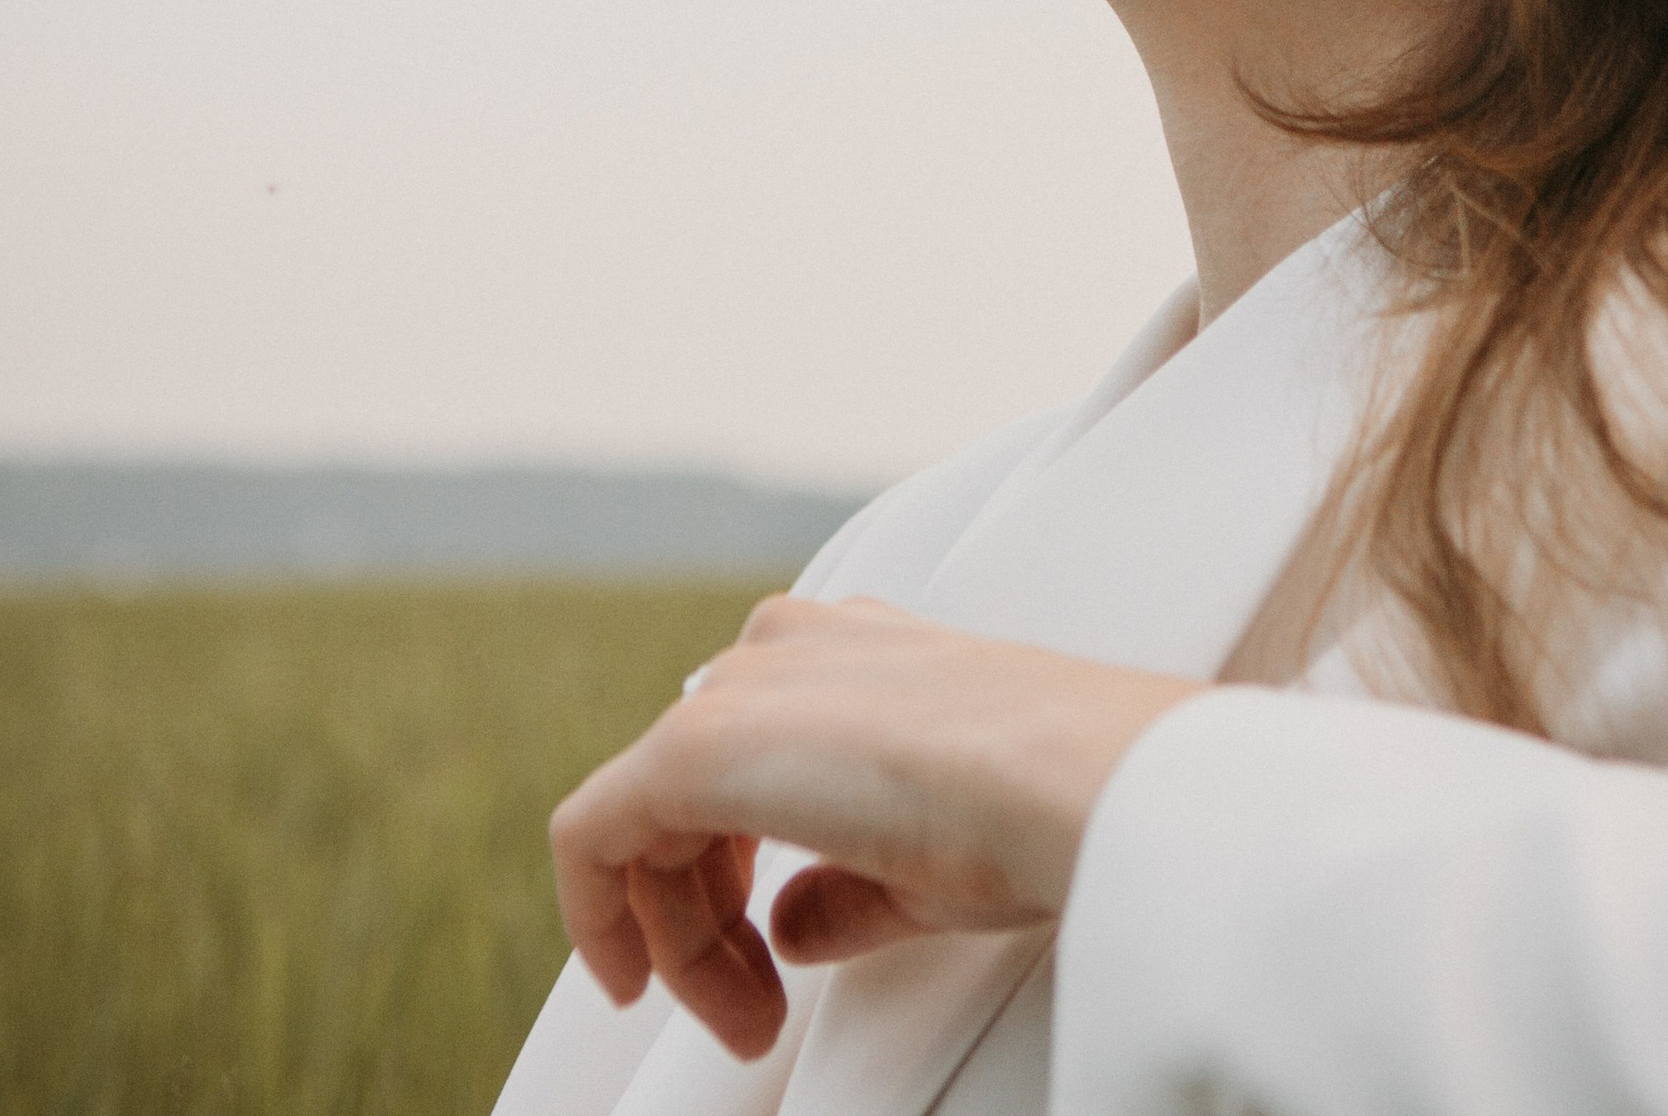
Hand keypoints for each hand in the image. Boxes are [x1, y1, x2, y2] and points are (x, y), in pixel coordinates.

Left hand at [548, 595, 1202, 1059]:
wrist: (1072, 779)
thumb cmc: (1039, 808)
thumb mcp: (927, 857)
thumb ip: (842, 884)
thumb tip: (791, 924)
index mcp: (848, 654)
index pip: (748, 761)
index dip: (733, 880)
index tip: (760, 959)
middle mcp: (785, 651)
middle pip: (690, 795)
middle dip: (706, 921)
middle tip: (754, 1013)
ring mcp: (738, 689)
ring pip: (646, 816)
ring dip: (677, 935)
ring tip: (743, 1016)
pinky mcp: (694, 745)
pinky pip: (596, 831)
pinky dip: (599, 915)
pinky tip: (628, 980)